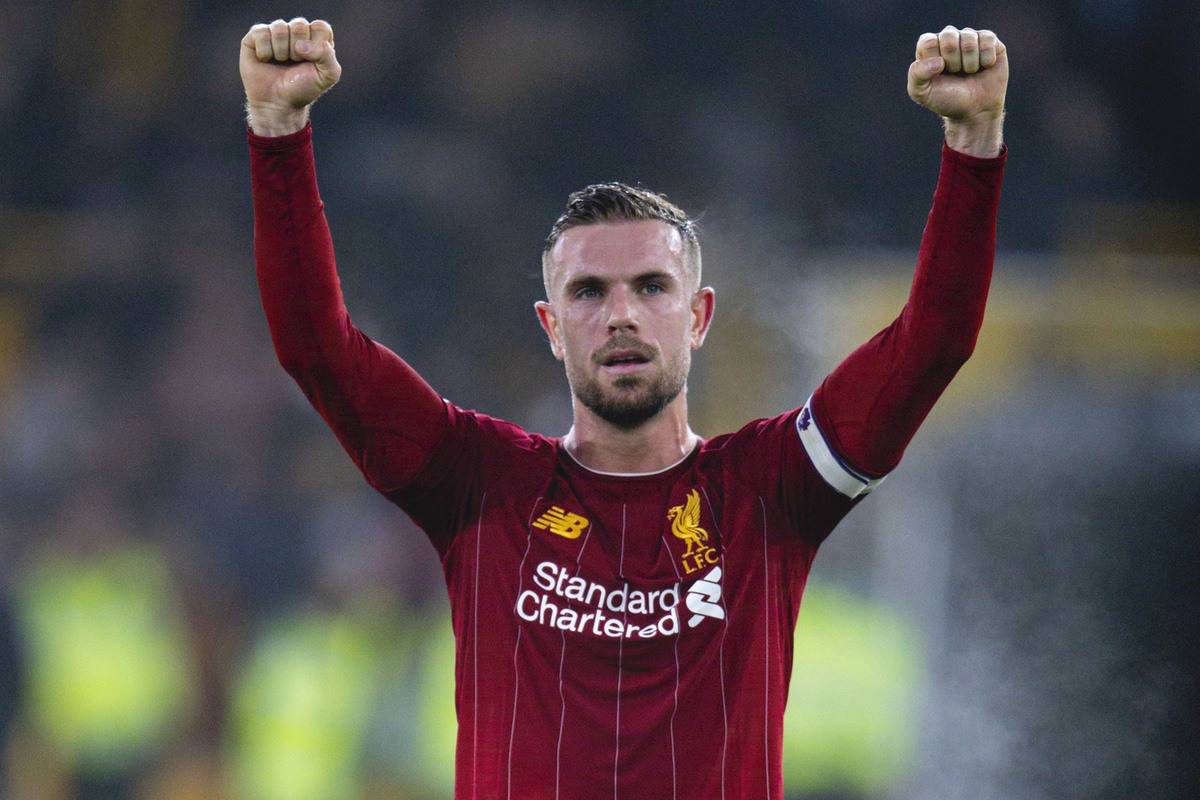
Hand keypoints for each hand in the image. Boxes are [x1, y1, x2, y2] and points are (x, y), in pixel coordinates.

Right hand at [240, 17, 341, 135]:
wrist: (278, 103)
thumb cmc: (304, 88)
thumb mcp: (327, 75)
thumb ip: (327, 55)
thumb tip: (300, 44)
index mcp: (316, 37)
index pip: (320, 27)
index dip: (316, 46)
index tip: (312, 62)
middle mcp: (296, 31)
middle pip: (299, 25)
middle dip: (298, 51)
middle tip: (294, 63)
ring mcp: (276, 32)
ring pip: (280, 28)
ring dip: (281, 52)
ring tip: (280, 62)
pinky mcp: (256, 35)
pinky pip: (262, 33)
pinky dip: (265, 52)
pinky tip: (265, 60)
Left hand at [907, 26, 1007, 122]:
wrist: (974, 110)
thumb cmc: (945, 99)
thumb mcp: (921, 92)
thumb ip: (917, 75)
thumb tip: (938, 61)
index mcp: (928, 46)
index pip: (928, 43)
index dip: (934, 62)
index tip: (938, 74)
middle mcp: (948, 37)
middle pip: (949, 37)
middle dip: (953, 62)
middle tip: (955, 73)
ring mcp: (969, 37)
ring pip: (969, 40)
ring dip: (970, 63)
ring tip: (969, 72)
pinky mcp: (989, 40)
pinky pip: (988, 40)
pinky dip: (986, 59)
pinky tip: (984, 67)